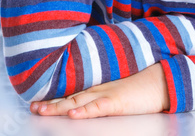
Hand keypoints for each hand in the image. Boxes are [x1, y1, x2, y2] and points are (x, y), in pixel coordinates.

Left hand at [30, 63, 169, 118]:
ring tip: (42, 110)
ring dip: (59, 106)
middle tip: (32, 107)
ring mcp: (108, 94)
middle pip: (71, 97)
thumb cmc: (143, 86)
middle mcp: (99, 89)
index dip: (55, 97)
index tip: (37, 100)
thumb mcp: (120, 89)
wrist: (162, 79)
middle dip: (51, 103)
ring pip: (79, 102)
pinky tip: (74, 114)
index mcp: (99, 87)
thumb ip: (105, 94)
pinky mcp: (118, 101)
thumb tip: (88, 102)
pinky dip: (86, 111)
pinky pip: (99, 107)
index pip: (73, 92)